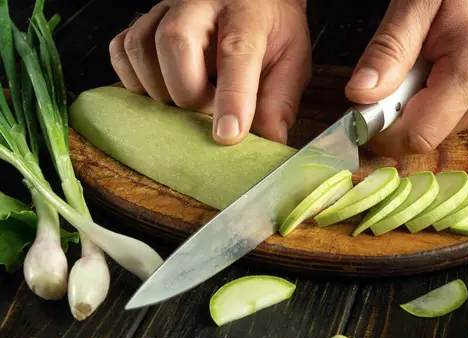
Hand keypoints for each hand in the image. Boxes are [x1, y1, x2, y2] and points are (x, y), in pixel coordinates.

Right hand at [109, 0, 310, 144]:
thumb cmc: (270, 31)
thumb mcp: (291, 60)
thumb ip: (279, 100)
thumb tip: (268, 141)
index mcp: (247, 13)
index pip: (236, 53)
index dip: (231, 98)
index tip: (228, 135)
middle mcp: (201, 3)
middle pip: (175, 42)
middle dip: (188, 93)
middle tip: (208, 110)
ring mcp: (167, 8)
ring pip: (141, 48)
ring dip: (161, 90)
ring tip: (189, 99)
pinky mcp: (144, 20)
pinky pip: (122, 50)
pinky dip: (135, 80)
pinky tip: (162, 87)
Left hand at [346, 0, 467, 156]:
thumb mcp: (420, 1)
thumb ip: (390, 50)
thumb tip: (360, 95)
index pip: (418, 137)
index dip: (384, 131)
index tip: (368, 111)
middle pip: (430, 132)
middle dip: (407, 107)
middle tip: (410, 65)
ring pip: (447, 125)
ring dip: (430, 100)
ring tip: (439, 57)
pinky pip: (467, 113)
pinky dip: (451, 96)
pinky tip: (458, 63)